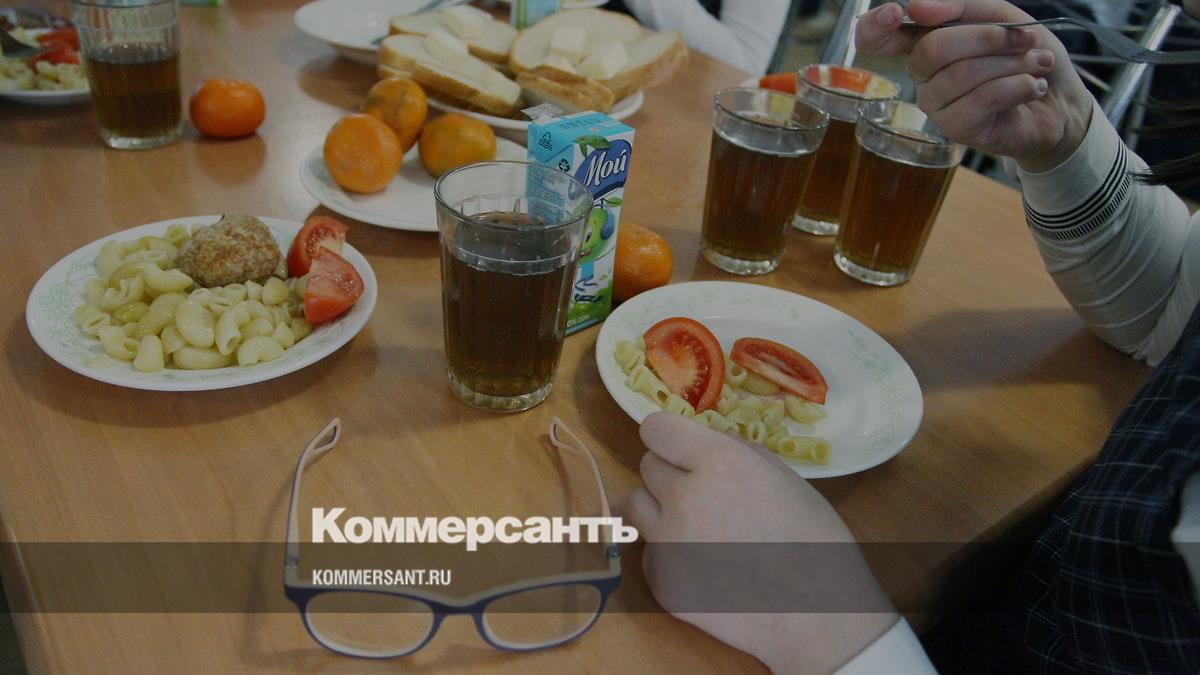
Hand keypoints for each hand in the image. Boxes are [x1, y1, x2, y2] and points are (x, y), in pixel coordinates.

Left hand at [624, 412, 896, 673]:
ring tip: (697, 527)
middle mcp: (683, 497)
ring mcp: (667, 543)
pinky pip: (649, 552)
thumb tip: (701, 444)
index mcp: (718, 462)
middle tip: (704, 495)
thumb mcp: (784, 478)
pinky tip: (704, 567)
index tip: (679, 448)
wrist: (817, 617)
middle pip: (647, 467)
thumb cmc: (814, 542)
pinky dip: (668, 554)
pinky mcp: (661, 583)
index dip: (670, 438)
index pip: (657, 429)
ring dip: (659, 509)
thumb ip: (736, 453)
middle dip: (671, 474)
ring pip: (635, 505)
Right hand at [856, 0, 1093, 171]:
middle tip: (1027, 39)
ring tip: (1039, 63)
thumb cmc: (1026, 55)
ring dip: (1013, 63)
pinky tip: (1033, 87)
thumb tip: (916, 7)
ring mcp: (937, 106)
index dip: (875, 26)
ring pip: (962, 74)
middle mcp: (923, 76)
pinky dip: (1019, 85)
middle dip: (989, 37)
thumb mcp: (1000, 16)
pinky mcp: (957, 130)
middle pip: (932, 48)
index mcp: (925, 43)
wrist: (1060, 102)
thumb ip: (960, 7)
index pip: (876, 39)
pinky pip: (982, 99)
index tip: (894, 12)